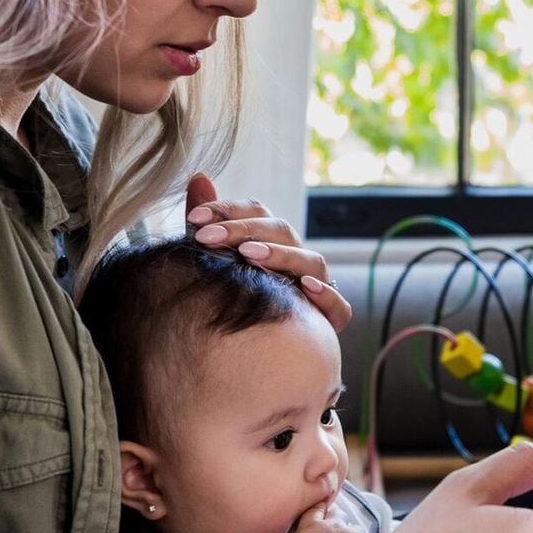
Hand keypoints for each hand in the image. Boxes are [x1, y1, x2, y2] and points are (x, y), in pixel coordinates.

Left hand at [185, 173, 351, 331]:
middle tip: (208, 238)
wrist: (251, 356)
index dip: (229, 210)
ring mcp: (316, 287)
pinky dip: (325, 294)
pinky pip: (338, 306)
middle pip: (283, 231)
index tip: (194, 219)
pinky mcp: (329, 320)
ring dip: (281, 255)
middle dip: (245, 230)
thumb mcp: (214, 260)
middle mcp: (296, 260)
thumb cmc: (232, 300)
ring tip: (248, 256)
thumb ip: (209, 222)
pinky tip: (304, 288)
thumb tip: (198, 177)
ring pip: (312, 262)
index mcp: (271, 242)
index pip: (258, 212)